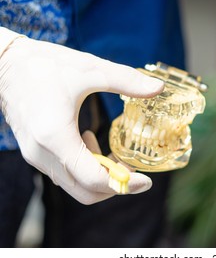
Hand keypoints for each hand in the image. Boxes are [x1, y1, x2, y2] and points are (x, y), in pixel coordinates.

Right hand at [0, 28, 162, 203]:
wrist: (5, 65)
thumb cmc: (44, 65)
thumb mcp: (90, 69)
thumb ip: (126, 80)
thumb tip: (159, 88)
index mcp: (56, 136)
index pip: (94, 179)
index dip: (124, 184)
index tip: (145, 181)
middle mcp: (43, 154)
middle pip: (86, 192)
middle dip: (115, 186)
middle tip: (132, 169)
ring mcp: (37, 158)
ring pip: (76, 186)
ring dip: (100, 177)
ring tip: (110, 152)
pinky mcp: (36, 154)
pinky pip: (66, 175)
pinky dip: (85, 168)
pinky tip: (88, 140)